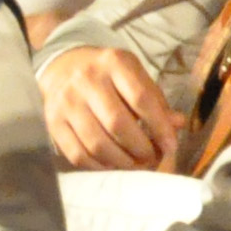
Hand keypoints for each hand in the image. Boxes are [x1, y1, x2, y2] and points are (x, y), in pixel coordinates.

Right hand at [40, 46, 180, 171]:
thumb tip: (178, 124)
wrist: (63, 67)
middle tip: (152, 158)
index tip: (170, 146)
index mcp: (114, 63)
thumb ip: (156, 100)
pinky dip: (100, 167)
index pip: (141, 98)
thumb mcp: (134, 76)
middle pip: (118, 124)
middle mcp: (87, 79)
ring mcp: (67, 101)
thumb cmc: (108, 75)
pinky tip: (113, 165)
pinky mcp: (53, 122)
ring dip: (122, 162)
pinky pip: (79, 155)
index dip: (159, 127)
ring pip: (98, 144)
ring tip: (135, 165)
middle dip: (140, 149)